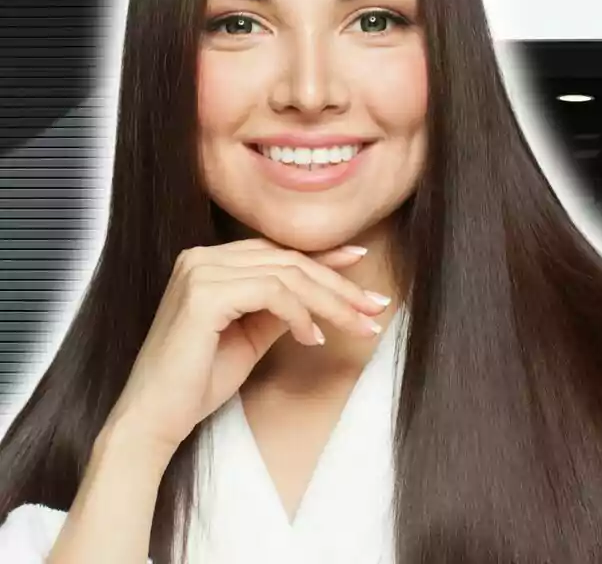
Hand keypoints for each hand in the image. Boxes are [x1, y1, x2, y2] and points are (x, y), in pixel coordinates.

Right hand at [103, 238, 389, 457]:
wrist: (154, 418)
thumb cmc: (198, 381)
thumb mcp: (252, 335)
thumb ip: (282, 308)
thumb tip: (324, 293)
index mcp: (210, 262)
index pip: (279, 253)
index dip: (325, 258)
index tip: (362, 262)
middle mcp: (202, 257)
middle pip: (290, 262)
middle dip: (339, 286)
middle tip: (375, 308)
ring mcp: (200, 271)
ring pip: (288, 275)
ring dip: (330, 302)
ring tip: (357, 328)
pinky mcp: (204, 293)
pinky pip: (273, 292)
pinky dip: (301, 314)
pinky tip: (313, 339)